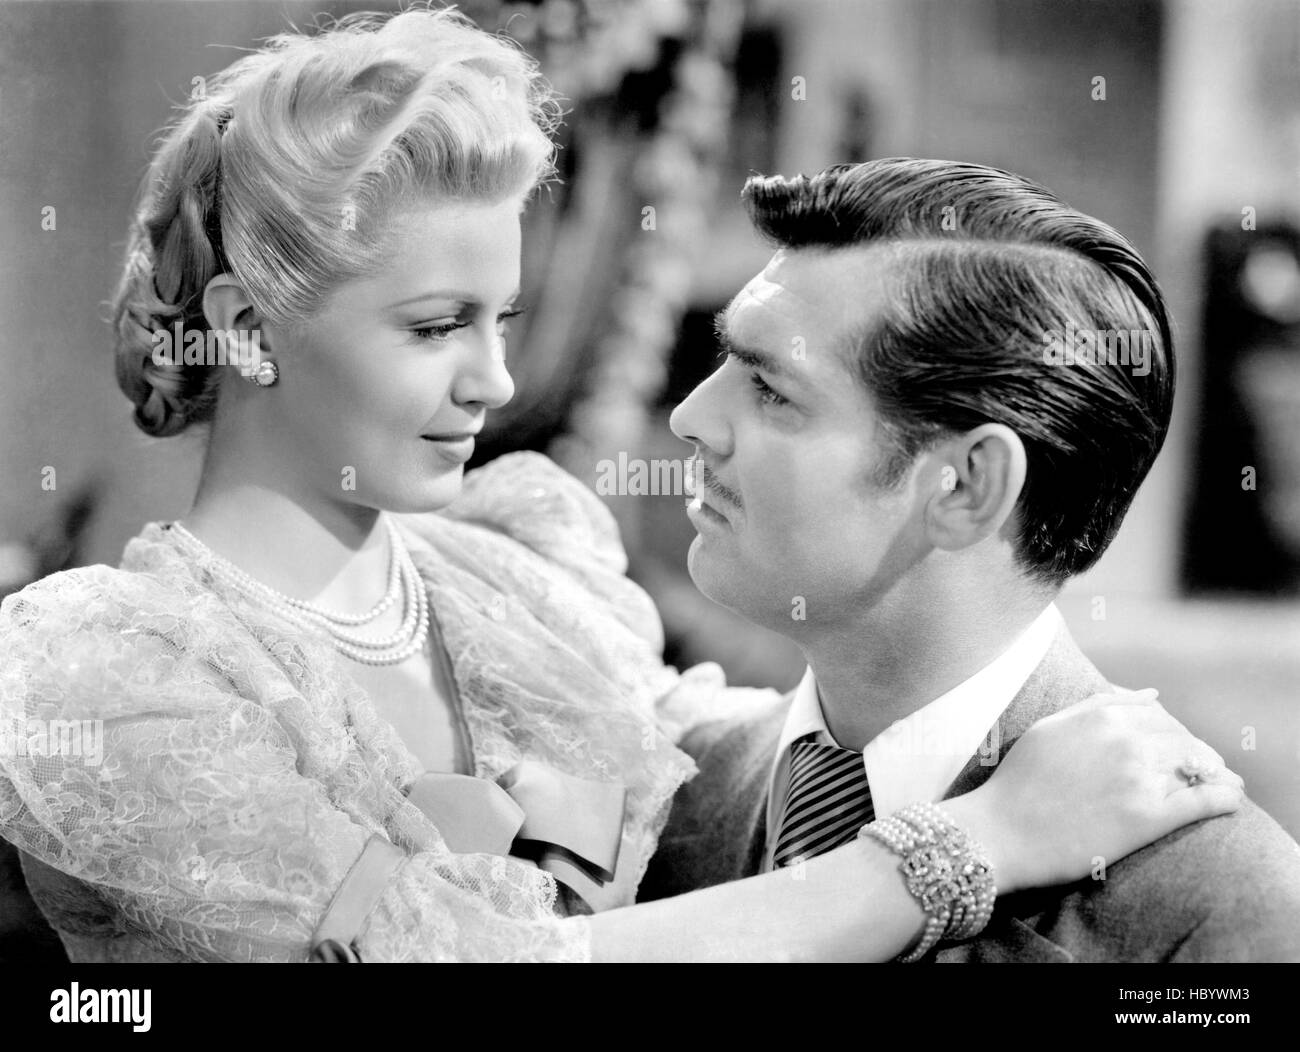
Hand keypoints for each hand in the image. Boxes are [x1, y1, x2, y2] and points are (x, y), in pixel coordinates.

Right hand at [943, 689, 1244, 893]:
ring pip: (1199, 765)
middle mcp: (1125, 739)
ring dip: (1217, 773)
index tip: (1175, 748)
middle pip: (1183, 739)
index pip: (1159, 715)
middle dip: (1198, 753)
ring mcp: (1138, 777)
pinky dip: (1225, 798)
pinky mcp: (1147, 817)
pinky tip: (1231, 801)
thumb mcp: (1052, 727)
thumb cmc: (1019, 781)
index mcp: (1102, 714)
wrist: (1000, 831)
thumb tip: (1151, 694)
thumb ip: (1099, 704)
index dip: (1172, 732)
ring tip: (1223, 785)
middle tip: (1203, 770)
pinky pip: (1204, 800)